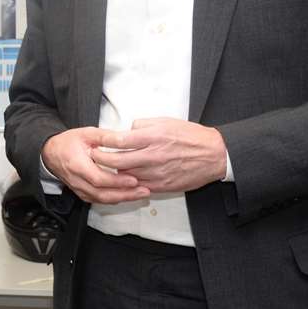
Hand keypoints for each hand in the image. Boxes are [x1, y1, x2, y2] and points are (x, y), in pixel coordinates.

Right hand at [42, 126, 149, 204]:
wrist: (51, 153)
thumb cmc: (68, 142)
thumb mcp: (86, 133)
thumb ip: (105, 136)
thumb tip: (123, 137)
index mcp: (77, 164)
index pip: (98, 178)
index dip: (116, 181)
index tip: (133, 179)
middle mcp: (77, 180)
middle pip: (102, 193)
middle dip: (124, 194)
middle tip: (144, 190)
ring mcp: (78, 188)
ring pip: (101, 199)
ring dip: (122, 198)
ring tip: (140, 194)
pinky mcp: (82, 193)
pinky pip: (98, 200)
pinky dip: (114, 199)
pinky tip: (127, 196)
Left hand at [93, 118, 226, 193]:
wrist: (214, 155)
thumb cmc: (190, 136)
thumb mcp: (166, 122)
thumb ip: (143, 125)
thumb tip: (127, 129)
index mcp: (153, 137)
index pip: (120, 140)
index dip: (104, 141)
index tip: (96, 140)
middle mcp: (153, 156)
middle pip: (117, 161)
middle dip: (101, 159)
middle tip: (93, 156)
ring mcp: (157, 173)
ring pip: (125, 176)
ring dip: (114, 172)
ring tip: (106, 166)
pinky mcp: (162, 186)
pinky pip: (138, 186)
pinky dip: (129, 182)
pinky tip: (125, 177)